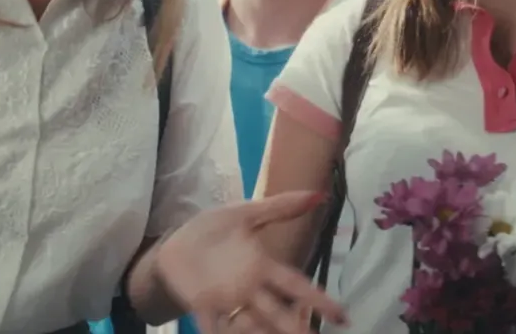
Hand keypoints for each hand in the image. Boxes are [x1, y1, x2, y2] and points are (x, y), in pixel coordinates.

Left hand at [156, 190, 347, 332]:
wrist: (174, 242)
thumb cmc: (212, 230)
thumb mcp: (245, 213)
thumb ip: (280, 207)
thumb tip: (318, 194)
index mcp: (261, 267)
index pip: (296, 285)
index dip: (318, 299)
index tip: (342, 315)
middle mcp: (249, 288)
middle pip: (277, 312)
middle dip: (293, 326)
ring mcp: (225, 299)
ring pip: (250, 324)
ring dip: (261, 331)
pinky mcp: (201, 306)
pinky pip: (214, 327)